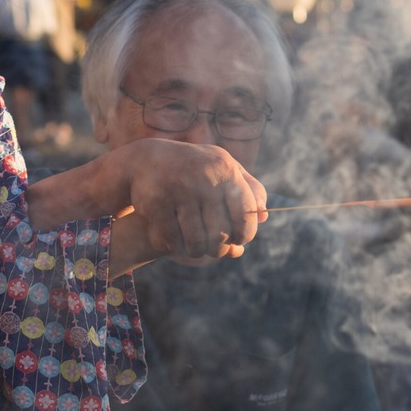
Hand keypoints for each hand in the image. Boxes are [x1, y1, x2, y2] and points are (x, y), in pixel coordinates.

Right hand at [116, 138, 265, 260]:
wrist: (146, 160)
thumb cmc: (194, 167)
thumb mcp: (222, 168)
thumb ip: (248, 188)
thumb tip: (263, 217)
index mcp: (225, 169)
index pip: (244, 216)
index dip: (244, 234)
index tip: (238, 240)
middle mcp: (204, 178)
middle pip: (220, 234)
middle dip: (219, 248)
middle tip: (214, 249)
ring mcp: (178, 189)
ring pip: (196, 241)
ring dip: (196, 251)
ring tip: (195, 249)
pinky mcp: (156, 201)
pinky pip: (172, 239)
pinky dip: (174, 246)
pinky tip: (175, 242)